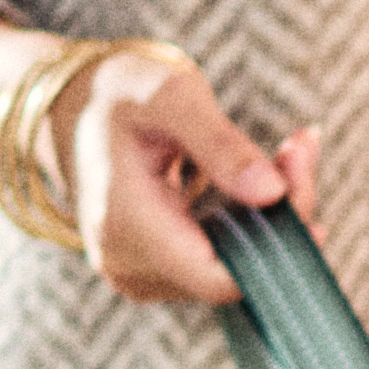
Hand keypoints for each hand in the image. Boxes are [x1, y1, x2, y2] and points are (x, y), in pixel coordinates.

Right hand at [0, 9, 306, 306]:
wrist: (68, 106)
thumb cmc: (117, 90)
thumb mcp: (170, 95)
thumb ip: (220, 145)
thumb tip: (272, 195)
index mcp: (125, 227)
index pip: (219, 278)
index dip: (274, 241)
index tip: (298, 177)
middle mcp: (126, 265)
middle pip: (234, 271)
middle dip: (281, 214)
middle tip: (301, 145)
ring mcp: (136, 274)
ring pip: (232, 268)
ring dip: (269, 216)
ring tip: (286, 151)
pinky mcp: (152, 270)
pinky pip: (217, 259)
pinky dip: (248, 222)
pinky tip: (258, 177)